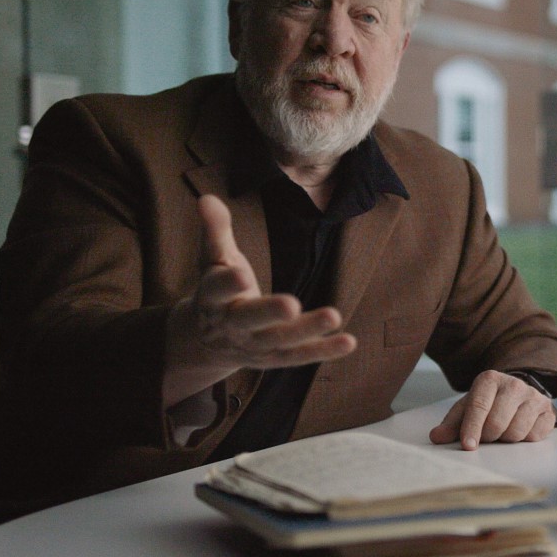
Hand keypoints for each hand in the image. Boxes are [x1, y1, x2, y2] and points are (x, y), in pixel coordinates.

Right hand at [162, 195, 355, 406]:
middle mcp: (232, 326)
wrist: (207, 342)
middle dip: (269, 312)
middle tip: (292, 305)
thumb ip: (215, 230)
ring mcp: (254, 346)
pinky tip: (348, 341)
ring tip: (334, 316)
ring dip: (307, 330)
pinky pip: (300, 356)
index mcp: (212, 300)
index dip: (226, 284)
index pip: (216, 291)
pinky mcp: (275, 358)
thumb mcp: (212, 260)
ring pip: (280, 340)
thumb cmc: (216, 291)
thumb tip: (207, 198)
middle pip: (249, 320)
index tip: (239, 274)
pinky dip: (324, 350)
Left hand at [429, 370, 555, 450]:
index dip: (472, 428)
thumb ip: (452, 423)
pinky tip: (519, 431)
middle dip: (488, 436)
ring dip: (505, 440)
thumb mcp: (467, 409)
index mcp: (490, 380)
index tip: (468, 445)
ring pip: (516, 432)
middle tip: (486, 437)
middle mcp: (514, 384)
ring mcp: (534, 397)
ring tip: (502, 432)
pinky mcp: (549, 411)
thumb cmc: (488, 404)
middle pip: (497, 423)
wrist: (517, 395)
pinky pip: (535, 436)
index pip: (479, 406)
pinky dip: (524, 440)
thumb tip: (436, 437)